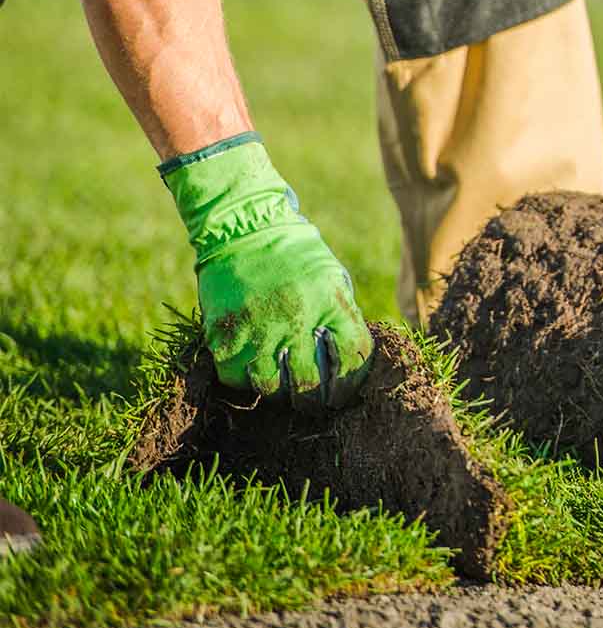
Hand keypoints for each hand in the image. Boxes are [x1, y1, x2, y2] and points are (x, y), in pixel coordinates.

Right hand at [162, 135, 373, 408]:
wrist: (244, 226)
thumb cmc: (295, 252)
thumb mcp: (332, 277)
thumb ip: (340, 316)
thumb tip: (348, 356)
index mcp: (332, 304)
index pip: (352, 359)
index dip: (351, 384)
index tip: (344, 392)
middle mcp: (297, 320)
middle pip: (309, 385)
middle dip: (314, 400)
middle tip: (312, 401)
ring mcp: (258, 329)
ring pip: (270, 387)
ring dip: (278, 392)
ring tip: (280, 387)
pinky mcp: (225, 333)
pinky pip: (235, 376)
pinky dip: (244, 379)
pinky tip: (251, 370)